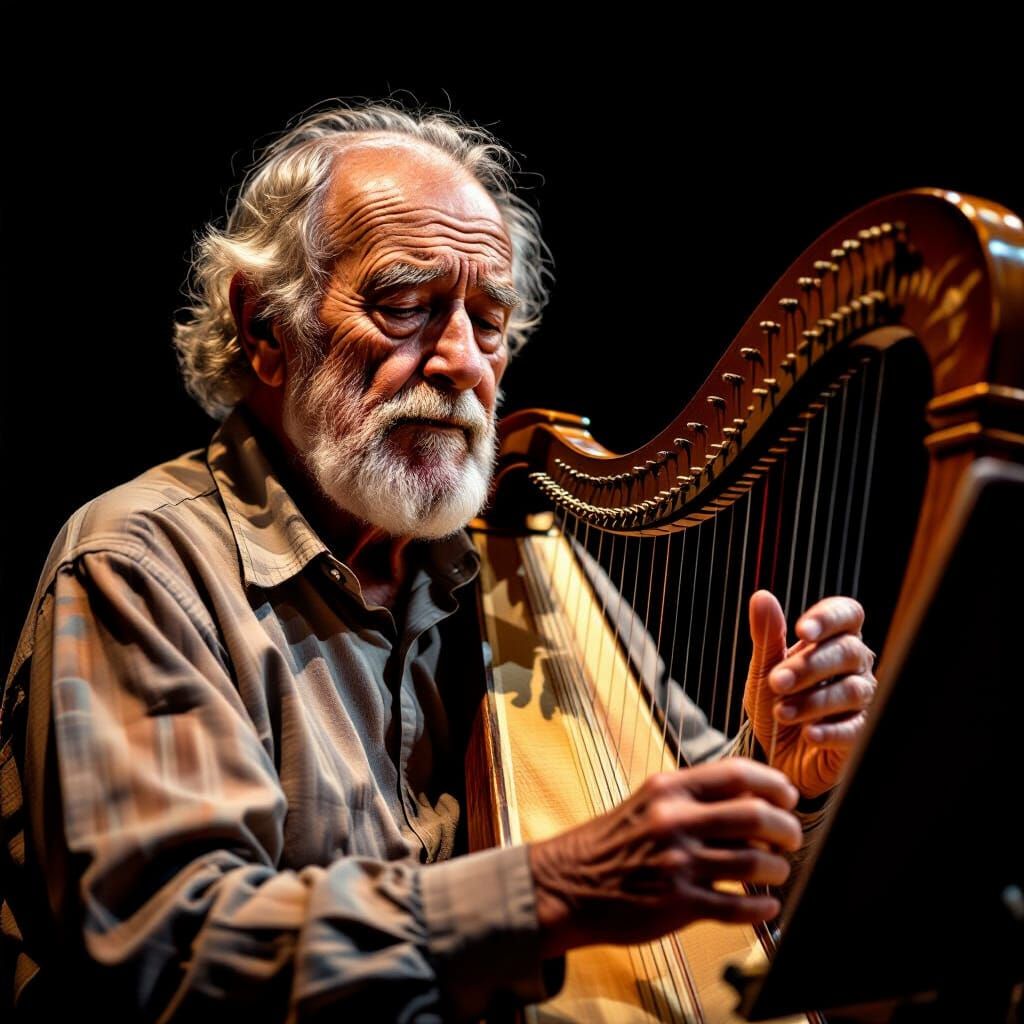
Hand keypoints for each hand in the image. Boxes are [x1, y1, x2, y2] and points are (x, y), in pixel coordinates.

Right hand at [528, 759, 801, 957]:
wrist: (569, 882)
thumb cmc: (615, 842)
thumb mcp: (649, 801)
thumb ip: (693, 796)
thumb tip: (752, 796)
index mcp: (669, 788)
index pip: (738, 773)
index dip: (774, 784)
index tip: (789, 797)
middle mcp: (675, 820)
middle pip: (756, 816)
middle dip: (787, 828)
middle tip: (791, 838)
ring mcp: (677, 863)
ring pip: (754, 862)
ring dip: (778, 869)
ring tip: (777, 871)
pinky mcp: (677, 904)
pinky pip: (738, 906)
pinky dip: (762, 907)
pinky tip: (766, 905)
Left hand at [744, 590, 876, 799]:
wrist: (778, 753)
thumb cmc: (777, 701)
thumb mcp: (764, 669)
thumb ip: (766, 636)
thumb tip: (761, 596)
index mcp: (834, 640)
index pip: (848, 614)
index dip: (830, 618)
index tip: (803, 629)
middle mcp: (856, 665)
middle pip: (848, 652)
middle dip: (810, 666)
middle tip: (777, 681)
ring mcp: (863, 700)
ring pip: (852, 691)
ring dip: (813, 701)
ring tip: (781, 712)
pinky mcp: (861, 734)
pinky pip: (855, 729)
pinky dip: (831, 731)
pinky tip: (809, 734)